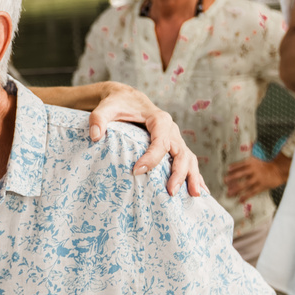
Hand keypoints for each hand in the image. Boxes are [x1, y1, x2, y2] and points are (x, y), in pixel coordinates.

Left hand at [88, 82, 203, 196]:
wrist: (127, 99)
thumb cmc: (117, 104)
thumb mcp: (106, 108)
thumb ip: (98, 118)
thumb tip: (95, 136)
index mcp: (158, 119)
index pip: (159, 141)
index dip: (151, 158)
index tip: (136, 171)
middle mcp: (171, 129)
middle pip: (180, 152)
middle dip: (178, 172)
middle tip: (170, 192)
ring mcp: (174, 138)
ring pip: (188, 158)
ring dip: (192, 176)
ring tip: (194, 195)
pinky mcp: (173, 146)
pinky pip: (187, 160)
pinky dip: (194, 175)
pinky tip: (200, 190)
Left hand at [225, 154, 290, 201]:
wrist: (282, 170)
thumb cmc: (270, 164)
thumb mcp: (259, 158)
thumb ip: (250, 160)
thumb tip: (242, 156)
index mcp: (252, 162)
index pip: (241, 164)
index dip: (234, 167)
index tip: (228, 170)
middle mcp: (254, 170)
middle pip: (240, 174)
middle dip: (231, 178)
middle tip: (224, 181)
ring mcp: (258, 178)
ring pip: (244, 185)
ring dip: (235, 189)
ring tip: (228, 193)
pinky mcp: (262, 186)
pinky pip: (252, 192)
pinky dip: (245, 196)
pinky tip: (240, 200)